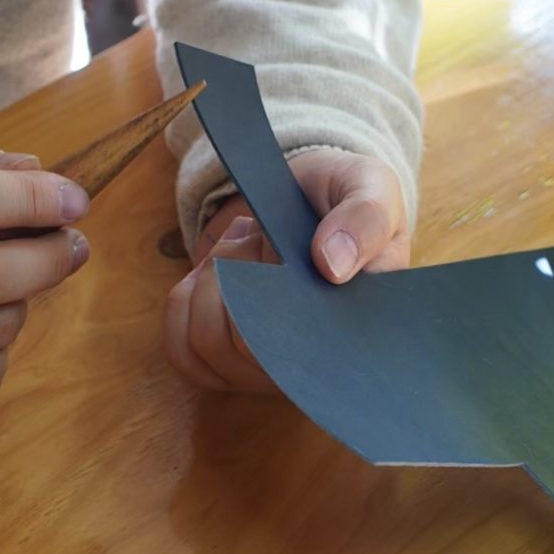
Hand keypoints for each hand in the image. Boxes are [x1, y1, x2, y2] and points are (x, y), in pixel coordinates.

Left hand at [165, 150, 408, 391]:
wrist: (304, 193)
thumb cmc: (347, 196)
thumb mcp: (371, 187)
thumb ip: (365, 219)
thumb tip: (332, 267)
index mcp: (361, 332)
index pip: (314, 356)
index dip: (285, 305)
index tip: (284, 250)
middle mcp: (315, 362)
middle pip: (249, 345)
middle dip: (244, 269)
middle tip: (264, 233)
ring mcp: (267, 365)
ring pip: (208, 343)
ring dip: (213, 279)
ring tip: (244, 244)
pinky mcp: (224, 358)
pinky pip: (181, 348)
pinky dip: (186, 298)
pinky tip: (214, 269)